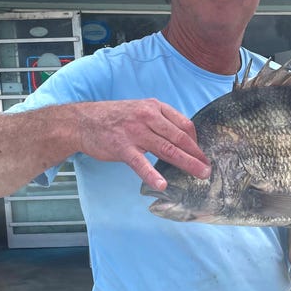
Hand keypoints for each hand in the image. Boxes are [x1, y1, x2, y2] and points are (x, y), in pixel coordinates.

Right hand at [75, 99, 210, 189]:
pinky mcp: (123, 147)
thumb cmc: (114, 117)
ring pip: (167, 149)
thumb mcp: (141, 109)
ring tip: (198, 174)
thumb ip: (160, 120)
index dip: (196, 141)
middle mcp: (148, 117)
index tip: (201, 154)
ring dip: (186, 163)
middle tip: (208, 168)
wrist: (83, 120)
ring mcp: (136, 132)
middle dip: (197, 154)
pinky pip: (141, 163)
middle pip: (180, 138)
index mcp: (155, 107)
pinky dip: (152, 174)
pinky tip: (162, 184)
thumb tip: (181, 138)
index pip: (184, 124)